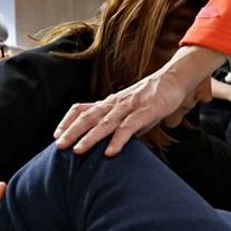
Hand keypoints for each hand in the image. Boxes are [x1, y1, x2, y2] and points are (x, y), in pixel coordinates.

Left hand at [55, 45, 222, 155]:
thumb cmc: (152, 98)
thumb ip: (119, 125)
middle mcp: (115, 104)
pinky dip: (118, 139)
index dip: (67, 121)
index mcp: (109, 103)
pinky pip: (129, 127)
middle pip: (88, 116)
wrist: (174, 79)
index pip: (81, 108)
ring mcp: (129, 107)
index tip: (56, 135)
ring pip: (105, 123)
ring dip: (90, 137)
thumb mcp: (130, 111)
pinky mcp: (145, 112)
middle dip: (71, 132)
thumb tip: (110, 143)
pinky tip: (110, 152)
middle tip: (58, 146)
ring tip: (77, 151)